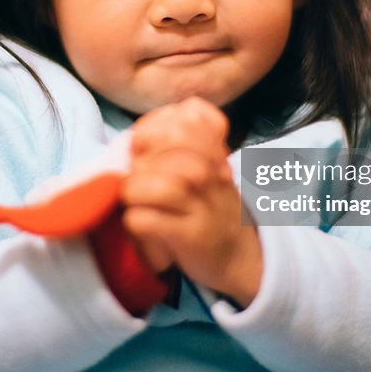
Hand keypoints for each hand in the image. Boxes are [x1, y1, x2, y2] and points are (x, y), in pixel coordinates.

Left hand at [121, 98, 262, 306]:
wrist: (238, 255)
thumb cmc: (209, 205)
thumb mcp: (207, 163)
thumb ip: (183, 139)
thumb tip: (137, 133)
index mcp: (213, 150)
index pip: (185, 116)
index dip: (151, 129)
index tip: (143, 150)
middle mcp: (211, 172)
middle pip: (165, 143)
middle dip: (138, 159)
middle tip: (138, 178)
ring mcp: (203, 204)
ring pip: (153, 181)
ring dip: (132, 190)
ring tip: (135, 201)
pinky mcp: (191, 236)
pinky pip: (145, 219)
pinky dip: (135, 220)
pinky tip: (141, 222)